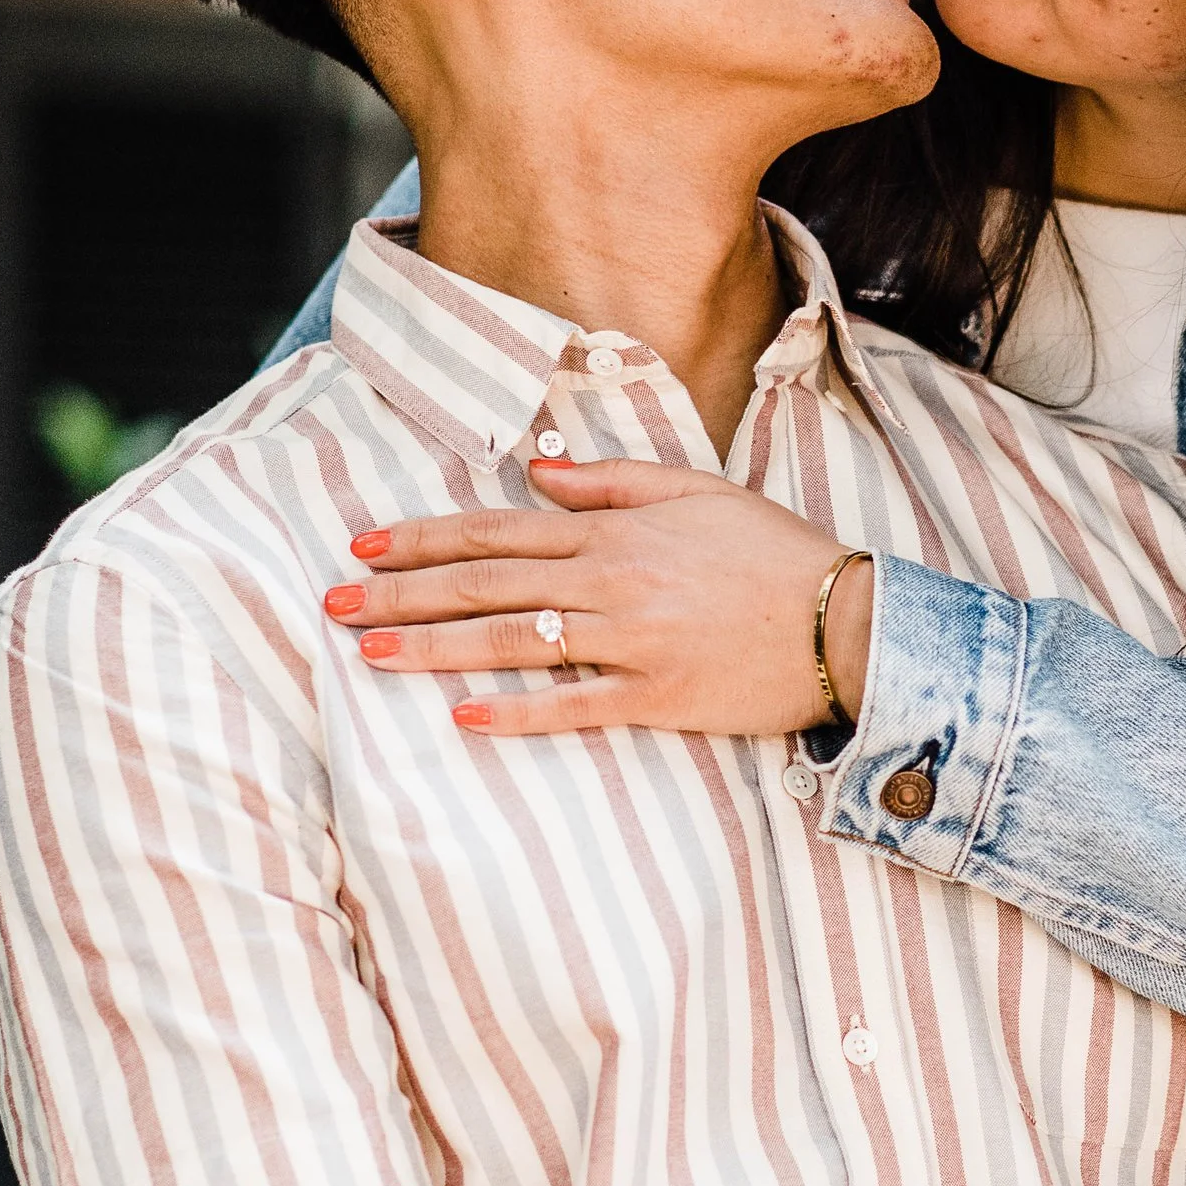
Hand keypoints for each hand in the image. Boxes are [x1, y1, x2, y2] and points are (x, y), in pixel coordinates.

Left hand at [327, 469, 872, 738]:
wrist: (852, 622)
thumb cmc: (775, 552)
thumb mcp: (696, 492)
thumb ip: (612, 480)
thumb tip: (538, 469)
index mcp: (615, 532)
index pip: (498, 530)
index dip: (424, 539)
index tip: (363, 547)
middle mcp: (612, 583)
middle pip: (486, 585)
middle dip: (401, 596)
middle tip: (333, 607)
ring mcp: (631, 643)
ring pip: (513, 642)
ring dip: (435, 649)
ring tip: (370, 656)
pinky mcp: (656, 698)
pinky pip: (573, 707)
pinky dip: (516, 712)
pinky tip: (462, 716)